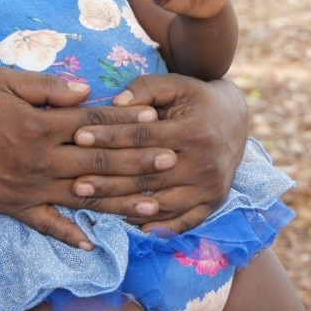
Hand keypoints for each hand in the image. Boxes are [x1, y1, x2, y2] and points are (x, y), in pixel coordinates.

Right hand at [0, 67, 172, 248]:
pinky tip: (93, 246)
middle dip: (139, 160)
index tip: (156, 118)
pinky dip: (70, 236)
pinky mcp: (17, 208)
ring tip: (153, 206)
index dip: (126, 119)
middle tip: (172, 160)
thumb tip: (85, 91)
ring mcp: (32, 188)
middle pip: (100, 161)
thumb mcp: (2, 82)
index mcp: (42, 126)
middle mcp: (43, 160)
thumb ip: (45, 86)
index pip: (94, 122)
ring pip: (85, 196)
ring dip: (121, 201)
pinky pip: (48, 225)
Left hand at [71, 73, 247, 232]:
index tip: (78, 137)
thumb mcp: (174, 84)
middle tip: (75, 183)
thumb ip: (144, 88)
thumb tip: (114, 103)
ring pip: (161, 203)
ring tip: (92, 205)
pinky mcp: (213, 203)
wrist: (235, 118)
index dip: (110, 137)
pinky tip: (128, 221)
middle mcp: (205, 163)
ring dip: (125, 207)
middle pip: (149, 176)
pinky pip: (182, 221)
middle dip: (109, 180)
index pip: (144, 138)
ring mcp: (211, 187)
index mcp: (194, 131)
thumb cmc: (194, 98)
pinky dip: (155, 225)